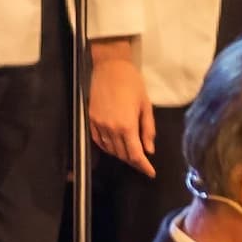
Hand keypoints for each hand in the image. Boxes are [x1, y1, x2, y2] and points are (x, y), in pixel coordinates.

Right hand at [85, 47, 156, 172]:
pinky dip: (107, 147)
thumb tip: (149, 150)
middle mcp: (111, 129)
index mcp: (127, 126)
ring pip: (110, 150)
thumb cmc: (132, 84)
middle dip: (134, 161)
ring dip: (121, 155)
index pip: (135, 155)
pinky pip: (98, 141)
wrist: (110, 67)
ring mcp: (98, 125)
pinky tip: (115, 146)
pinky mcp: (90, 120)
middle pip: (122, 155)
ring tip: (131, 154)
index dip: (143, 167)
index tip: (150, 173)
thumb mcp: (146, 106)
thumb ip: (148, 130)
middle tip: (143, 162)